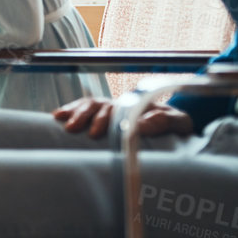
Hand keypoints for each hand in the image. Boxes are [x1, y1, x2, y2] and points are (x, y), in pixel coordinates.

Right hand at [53, 97, 193, 139]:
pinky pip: (83, 107)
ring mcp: (111, 109)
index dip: (112, 119)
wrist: (172, 125)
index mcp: (141, 104)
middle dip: (91, 117)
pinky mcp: (101, 116)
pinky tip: (57, 115)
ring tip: (67, 126)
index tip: (102, 133)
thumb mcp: (180, 122)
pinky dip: (69, 110)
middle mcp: (122, 104)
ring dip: (77, 114)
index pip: (123, 107)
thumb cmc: (175, 125)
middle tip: (85, 132)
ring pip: (90, 105)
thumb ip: (165, 120)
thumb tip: (140, 124)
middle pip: (102, 106)